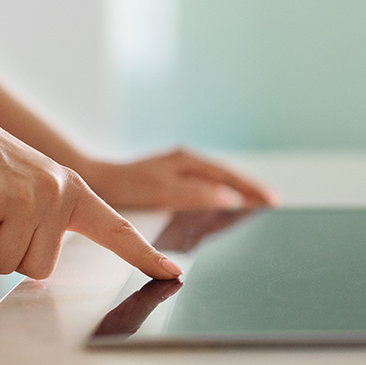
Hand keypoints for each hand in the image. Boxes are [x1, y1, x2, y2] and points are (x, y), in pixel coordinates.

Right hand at [0, 107, 181, 280]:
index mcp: (74, 191)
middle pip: (38, 267)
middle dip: (9, 249)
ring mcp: (28, 196)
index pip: (117, 230)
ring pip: (6, 263)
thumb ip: (50, 221)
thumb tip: (44, 268)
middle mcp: (59, 193)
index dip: (144, 256)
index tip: (174, 274)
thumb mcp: (33, 186)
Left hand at [76, 148, 278, 210]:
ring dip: (237, 190)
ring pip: (217, 179)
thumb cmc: (124, 187)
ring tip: (255, 202)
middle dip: (250, 188)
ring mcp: (178, 168)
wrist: (93, 182)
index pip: (229, 176)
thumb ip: (194, 194)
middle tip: (272, 202)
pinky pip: (204, 185)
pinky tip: (223, 203)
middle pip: (227, 175)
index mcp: (187, 161)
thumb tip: (228, 197)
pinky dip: (220, 193)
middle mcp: (186, 161)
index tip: (271, 201)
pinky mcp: (170, 179)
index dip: (251, 189)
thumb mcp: (161, 192)